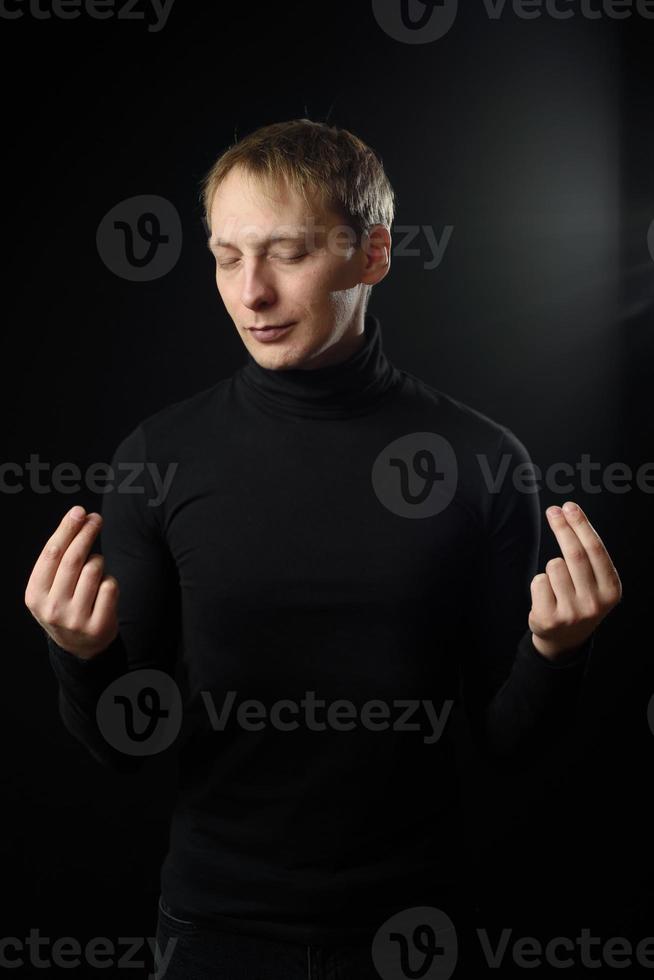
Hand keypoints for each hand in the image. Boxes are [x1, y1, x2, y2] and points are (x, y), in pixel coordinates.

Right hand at [25, 505, 119, 659]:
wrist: (81, 647)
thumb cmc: (66, 605)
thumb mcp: (50, 588)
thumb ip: (58, 558)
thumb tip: (77, 517)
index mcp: (35, 595)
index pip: (51, 554)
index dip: (66, 529)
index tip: (79, 511)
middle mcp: (52, 608)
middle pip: (73, 559)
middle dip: (86, 533)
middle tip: (96, 518)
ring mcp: (75, 619)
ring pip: (94, 570)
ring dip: (98, 561)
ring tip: (95, 569)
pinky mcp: (98, 625)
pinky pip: (110, 586)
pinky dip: (110, 581)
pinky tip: (103, 589)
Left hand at [528, 501, 621, 660]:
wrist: (565, 638)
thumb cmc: (580, 599)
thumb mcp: (595, 581)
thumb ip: (588, 554)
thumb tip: (568, 513)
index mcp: (611, 590)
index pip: (595, 550)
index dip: (581, 525)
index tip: (569, 507)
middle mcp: (595, 603)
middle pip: (574, 554)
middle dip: (563, 528)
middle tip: (553, 511)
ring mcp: (572, 613)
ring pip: (554, 566)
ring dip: (552, 566)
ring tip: (558, 583)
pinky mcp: (549, 619)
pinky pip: (539, 581)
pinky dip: (540, 582)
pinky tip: (547, 597)